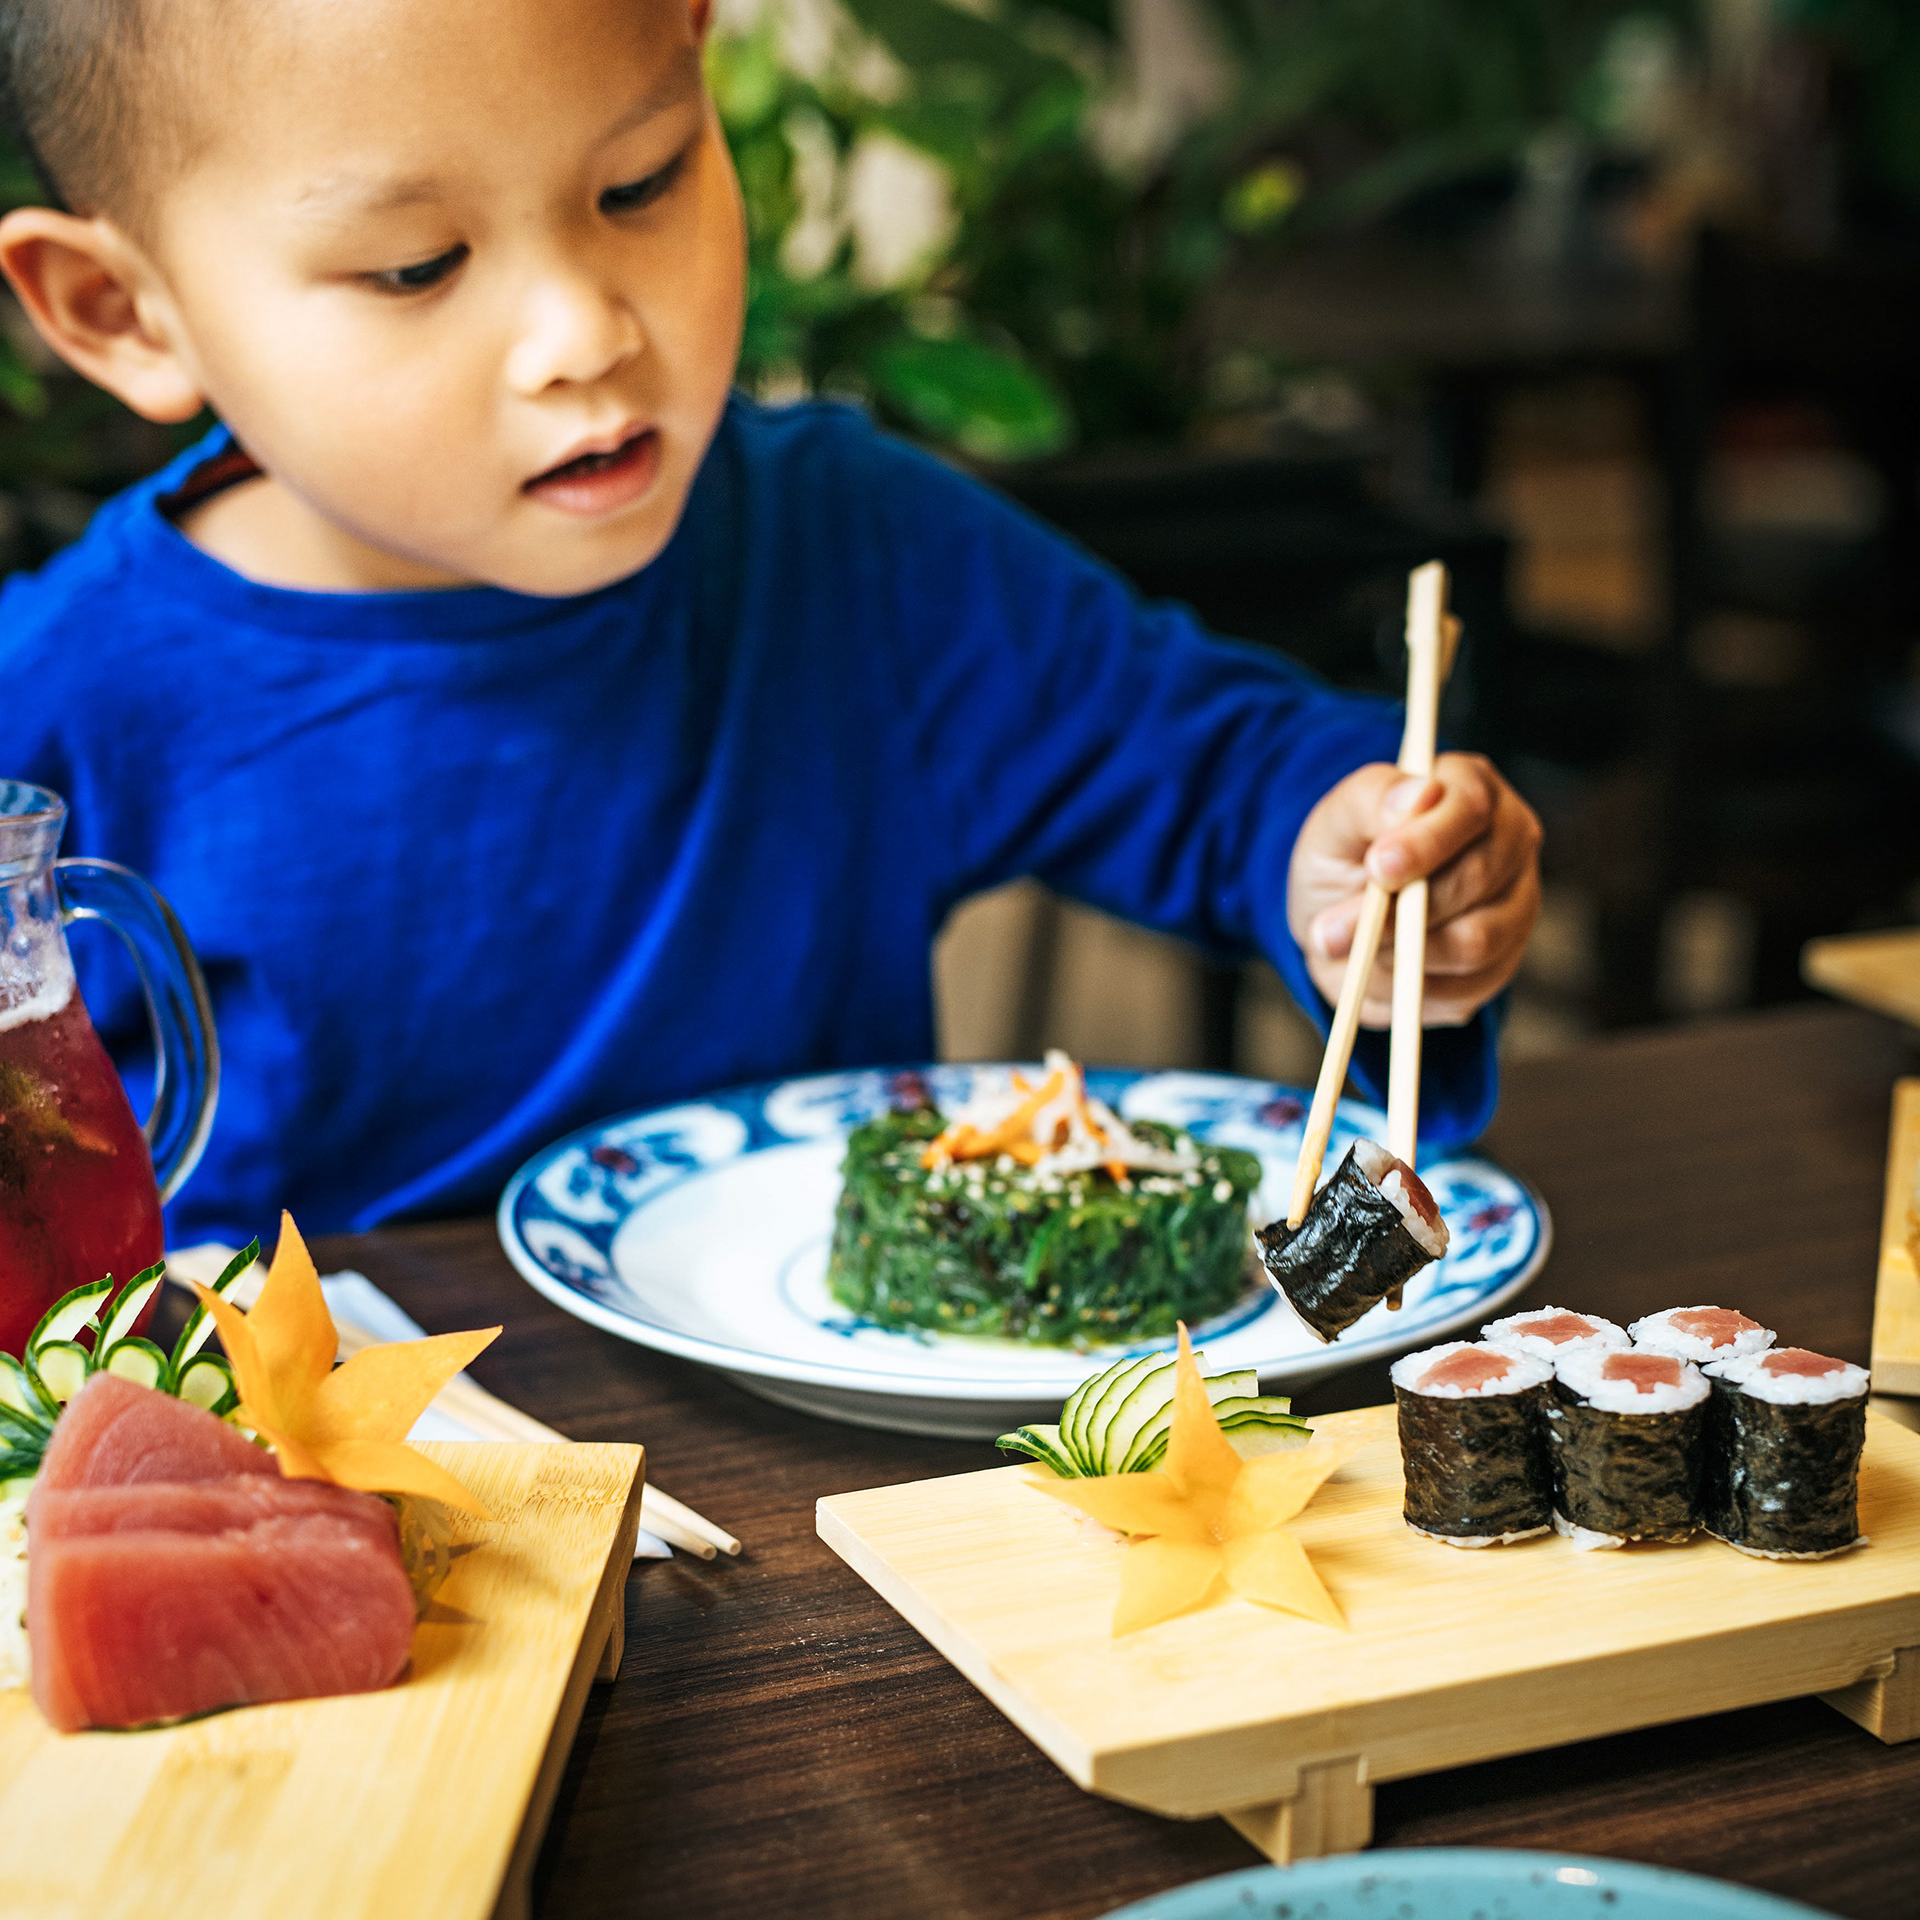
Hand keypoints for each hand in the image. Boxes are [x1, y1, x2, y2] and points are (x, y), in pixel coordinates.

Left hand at [1286, 753, 1541, 1027]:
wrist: (1339, 919)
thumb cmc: (1344, 856)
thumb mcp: (1337, 821)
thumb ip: (1372, 799)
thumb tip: (1420, 794)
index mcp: (1473, 789)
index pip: (1470, 808)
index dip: (1426, 840)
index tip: (1378, 866)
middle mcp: (1510, 843)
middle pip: (1477, 879)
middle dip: (1401, 910)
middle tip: (1333, 930)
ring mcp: (1516, 905)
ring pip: (1474, 941)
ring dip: (1399, 952)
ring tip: (1346, 948)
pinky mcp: (1503, 963)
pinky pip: (1465, 989)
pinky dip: (1409, 988)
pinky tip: (1378, 969)